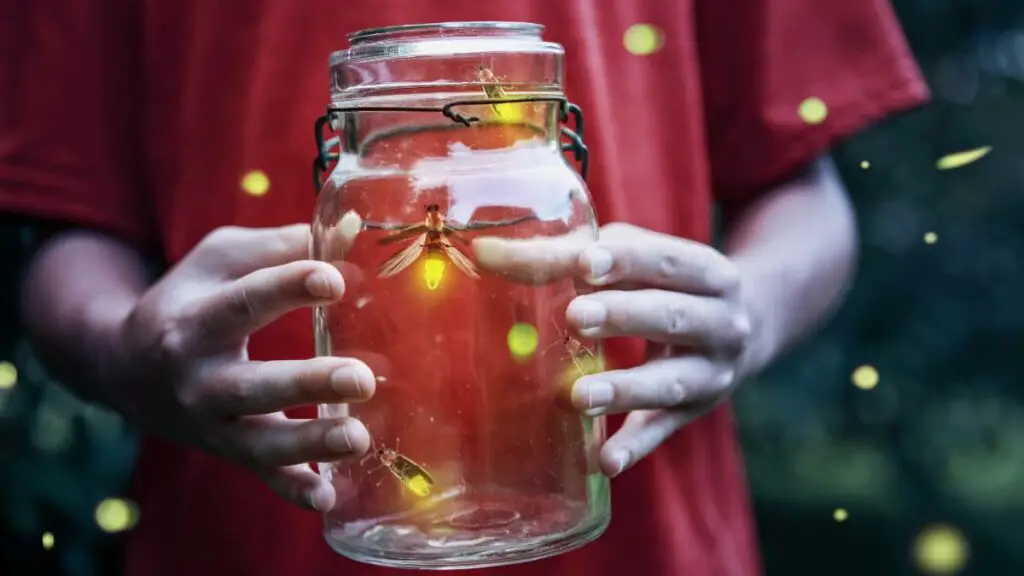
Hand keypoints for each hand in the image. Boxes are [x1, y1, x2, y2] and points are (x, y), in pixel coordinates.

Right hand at [113, 225, 374, 510]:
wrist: (123, 363)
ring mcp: (208, 422)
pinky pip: (258, 476)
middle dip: (307, 384)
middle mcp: (197, 377)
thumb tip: (351, 228)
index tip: (334, 278)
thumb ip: (283, 246)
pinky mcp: (224, 449)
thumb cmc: (191, 298)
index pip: (244, 302)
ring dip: (309, 444)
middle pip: (251, 386)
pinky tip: (327, 494)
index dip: (288, 287)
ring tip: (359, 437)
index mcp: (195, 319)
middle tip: (361, 379)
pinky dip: (290, 490)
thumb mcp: (221, 260)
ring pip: (257, 442)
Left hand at [475, 223, 752, 476]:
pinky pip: (662, 431)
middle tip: (575, 316)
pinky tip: (604, 461)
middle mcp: (721, 323)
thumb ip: (569, 254)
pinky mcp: (694, 412)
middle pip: (671, 317)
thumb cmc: (661, 283)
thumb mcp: (634, 259)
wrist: (740, 328)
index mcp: (708, 272)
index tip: (585, 262)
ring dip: (624, 389)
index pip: (667, 260)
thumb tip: (485, 253)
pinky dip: (634, 447)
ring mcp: (711, 373)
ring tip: (578, 396)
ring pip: (668, 381)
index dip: (627, 260)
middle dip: (623, 316)